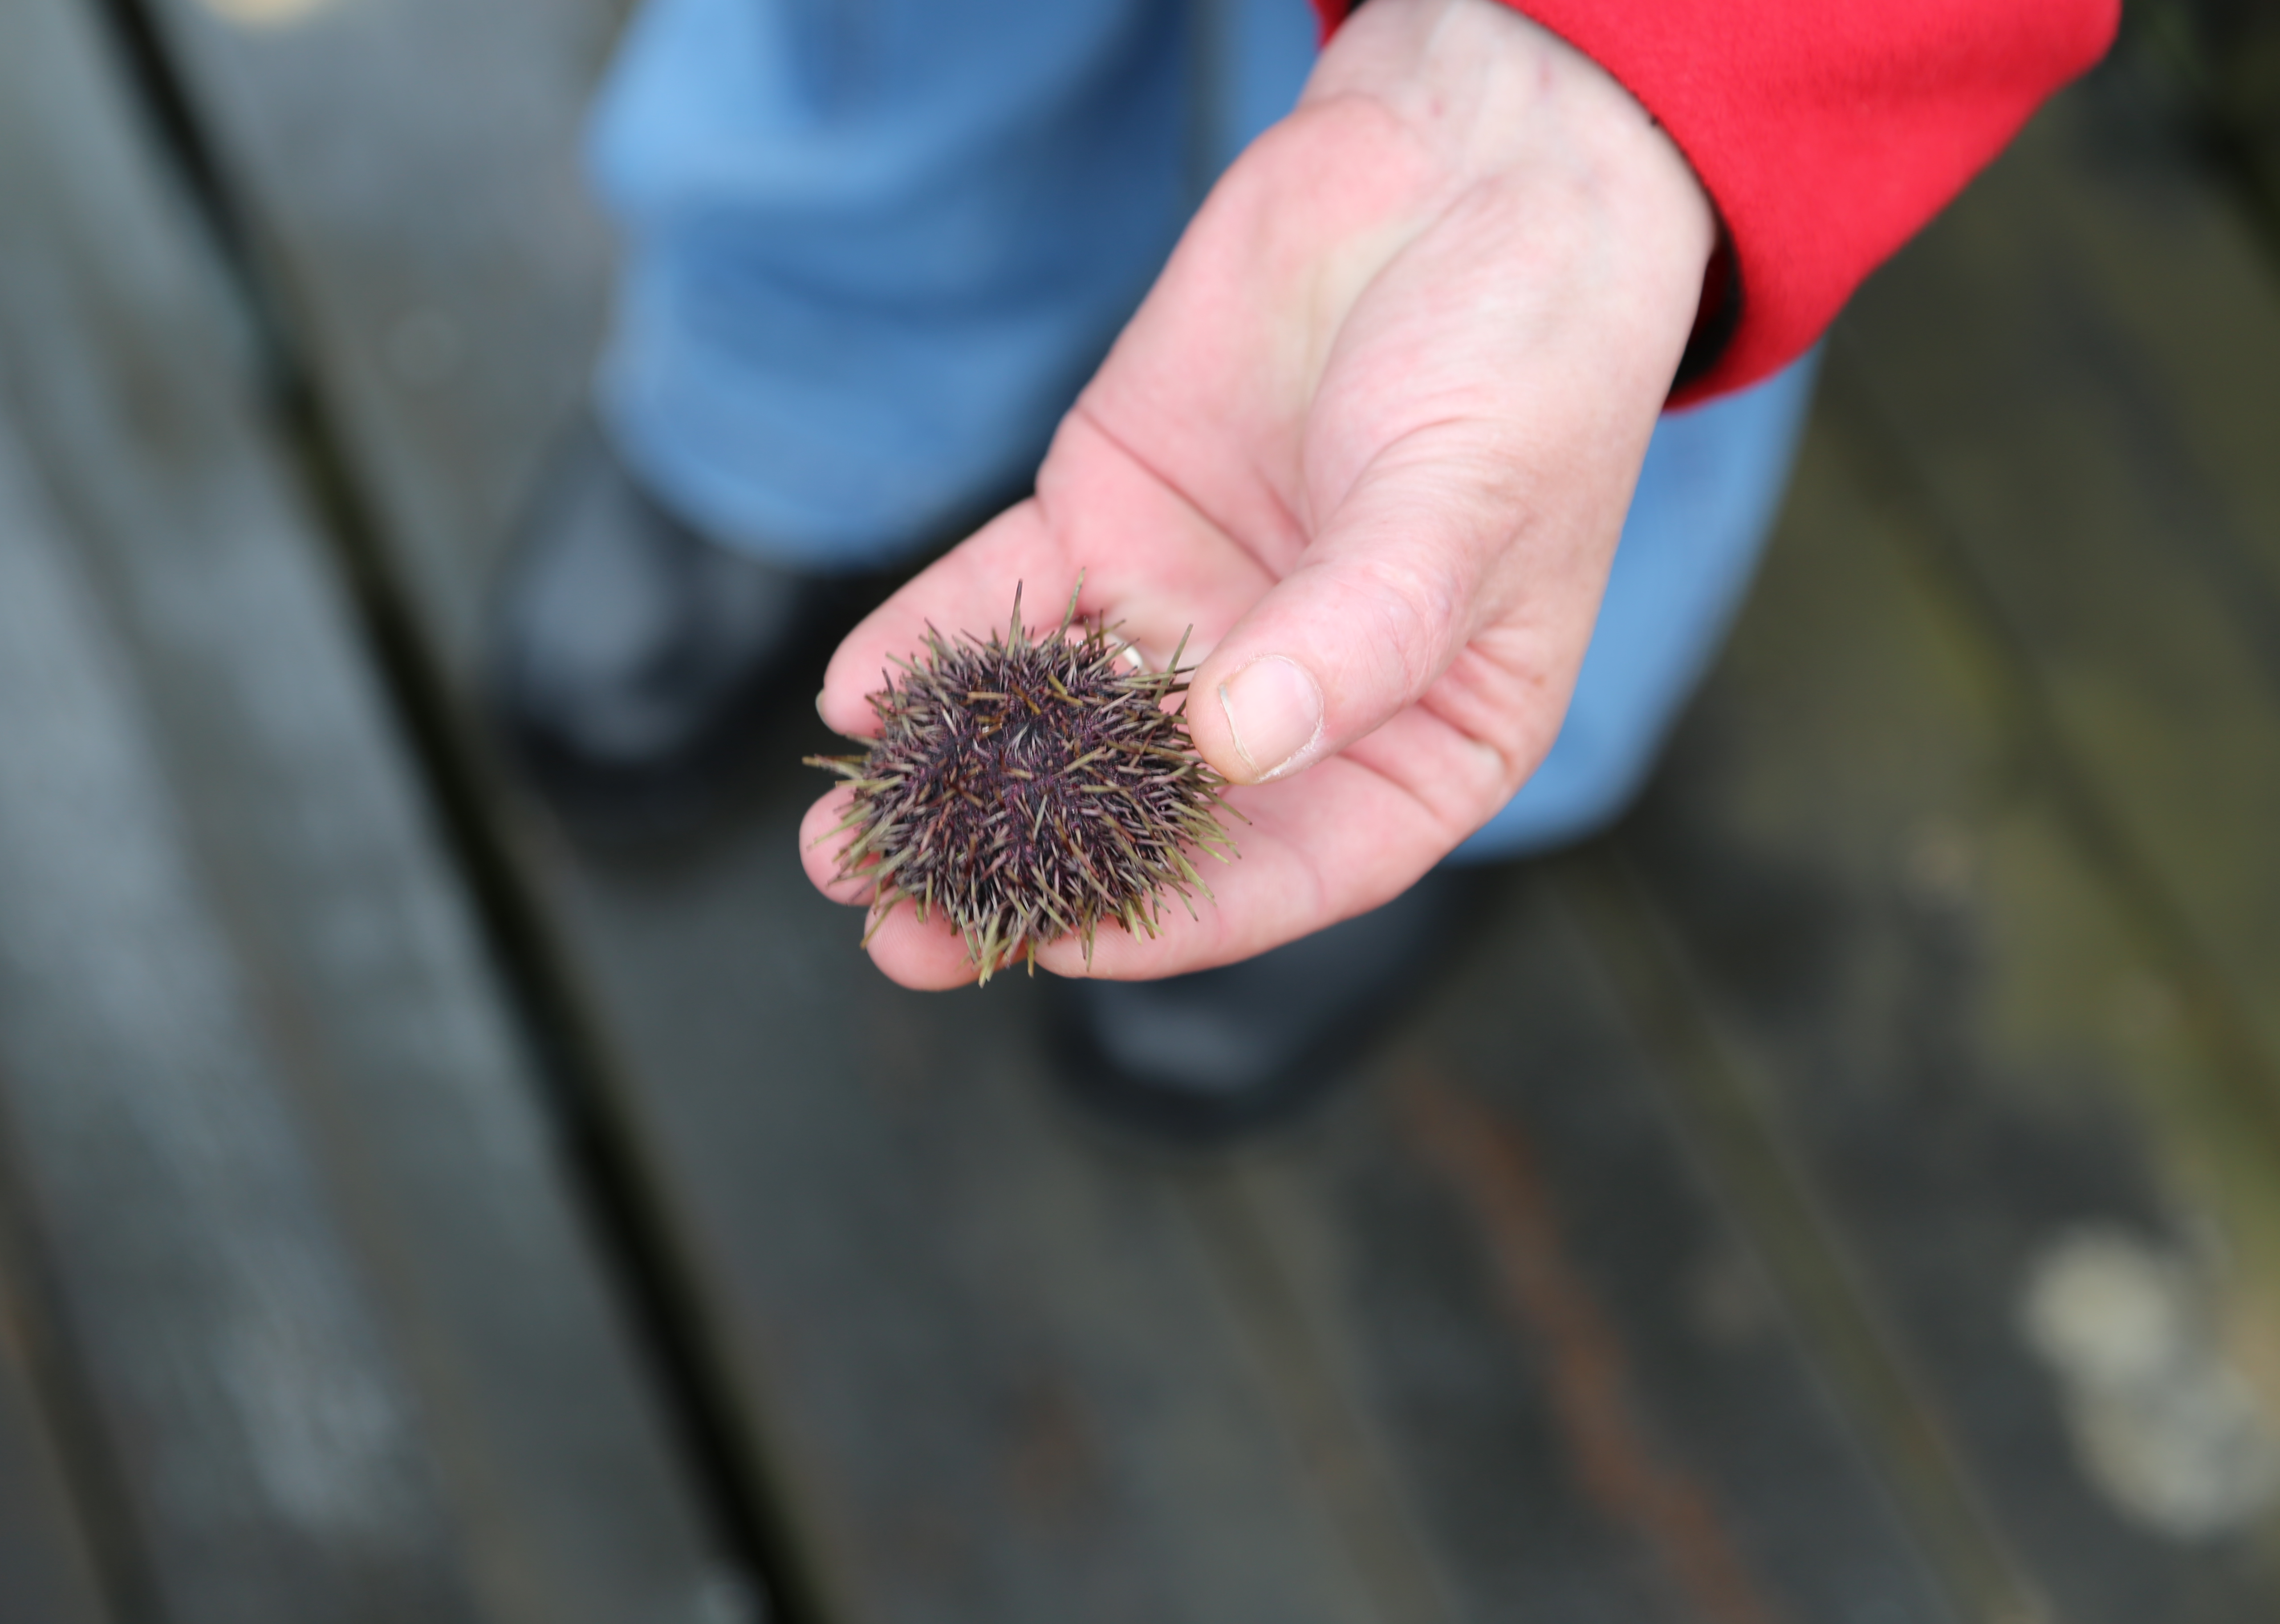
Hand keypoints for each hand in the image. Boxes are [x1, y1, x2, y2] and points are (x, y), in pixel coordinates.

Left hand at [802, 0, 1713, 988]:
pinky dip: (929, 643)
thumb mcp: (1463, 507)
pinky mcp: (1112, 514)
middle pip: (1145, 819)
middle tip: (898, 935)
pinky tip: (856, 692)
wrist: (1467, 165)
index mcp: (1416, 741)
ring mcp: (1190, 608)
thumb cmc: (1526, 357)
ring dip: (947, 787)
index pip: (1289, 869)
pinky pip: (1007, 594)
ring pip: (1054, 725)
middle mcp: (1289, 699)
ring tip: (834, 849)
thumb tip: (1233, 748)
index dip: (1174, 919)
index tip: (1052, 950)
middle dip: (1018, 879)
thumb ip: (1352, 635)